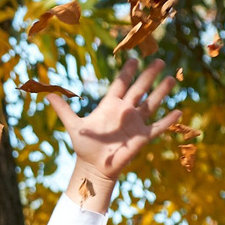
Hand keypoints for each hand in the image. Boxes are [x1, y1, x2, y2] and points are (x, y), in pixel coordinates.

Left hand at [51, 58, 181, 209]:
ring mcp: (136, 122)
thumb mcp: (72, 125)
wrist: (93, 166)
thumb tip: (46, 94)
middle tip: (158, 60)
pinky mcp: (142, 136)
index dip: (127, 72)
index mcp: (110, 105)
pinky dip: (168, 121)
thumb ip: (63, 108)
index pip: (121, 84)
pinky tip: (178, 111)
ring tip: (170, 78)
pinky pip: (158, 127)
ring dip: (161, 92)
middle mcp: (125, 110)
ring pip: (151, 103)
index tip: (134, 58)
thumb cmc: (84, 146)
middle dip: (148, 75)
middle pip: (139, 89)